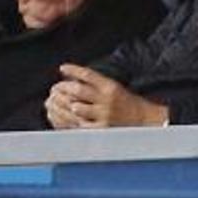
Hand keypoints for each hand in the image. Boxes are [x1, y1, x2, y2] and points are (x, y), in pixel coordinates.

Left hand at [46, 64, 169, 128]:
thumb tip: (69, 76)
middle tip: (54, 88)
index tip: (62, 68)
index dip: (73, 69)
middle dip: (62, 88)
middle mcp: (107, 100)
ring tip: (54, 102)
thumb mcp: (113, 87)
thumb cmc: (125, 103)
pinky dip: (67, 121)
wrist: (143, 121)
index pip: (88, 74)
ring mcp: (104, 115)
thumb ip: (94, 83)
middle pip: (78, 90)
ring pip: (76, 108)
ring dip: (63, 105)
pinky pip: (78, 125)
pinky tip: (60, 117)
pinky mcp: (101, 130)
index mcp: (110, 86)